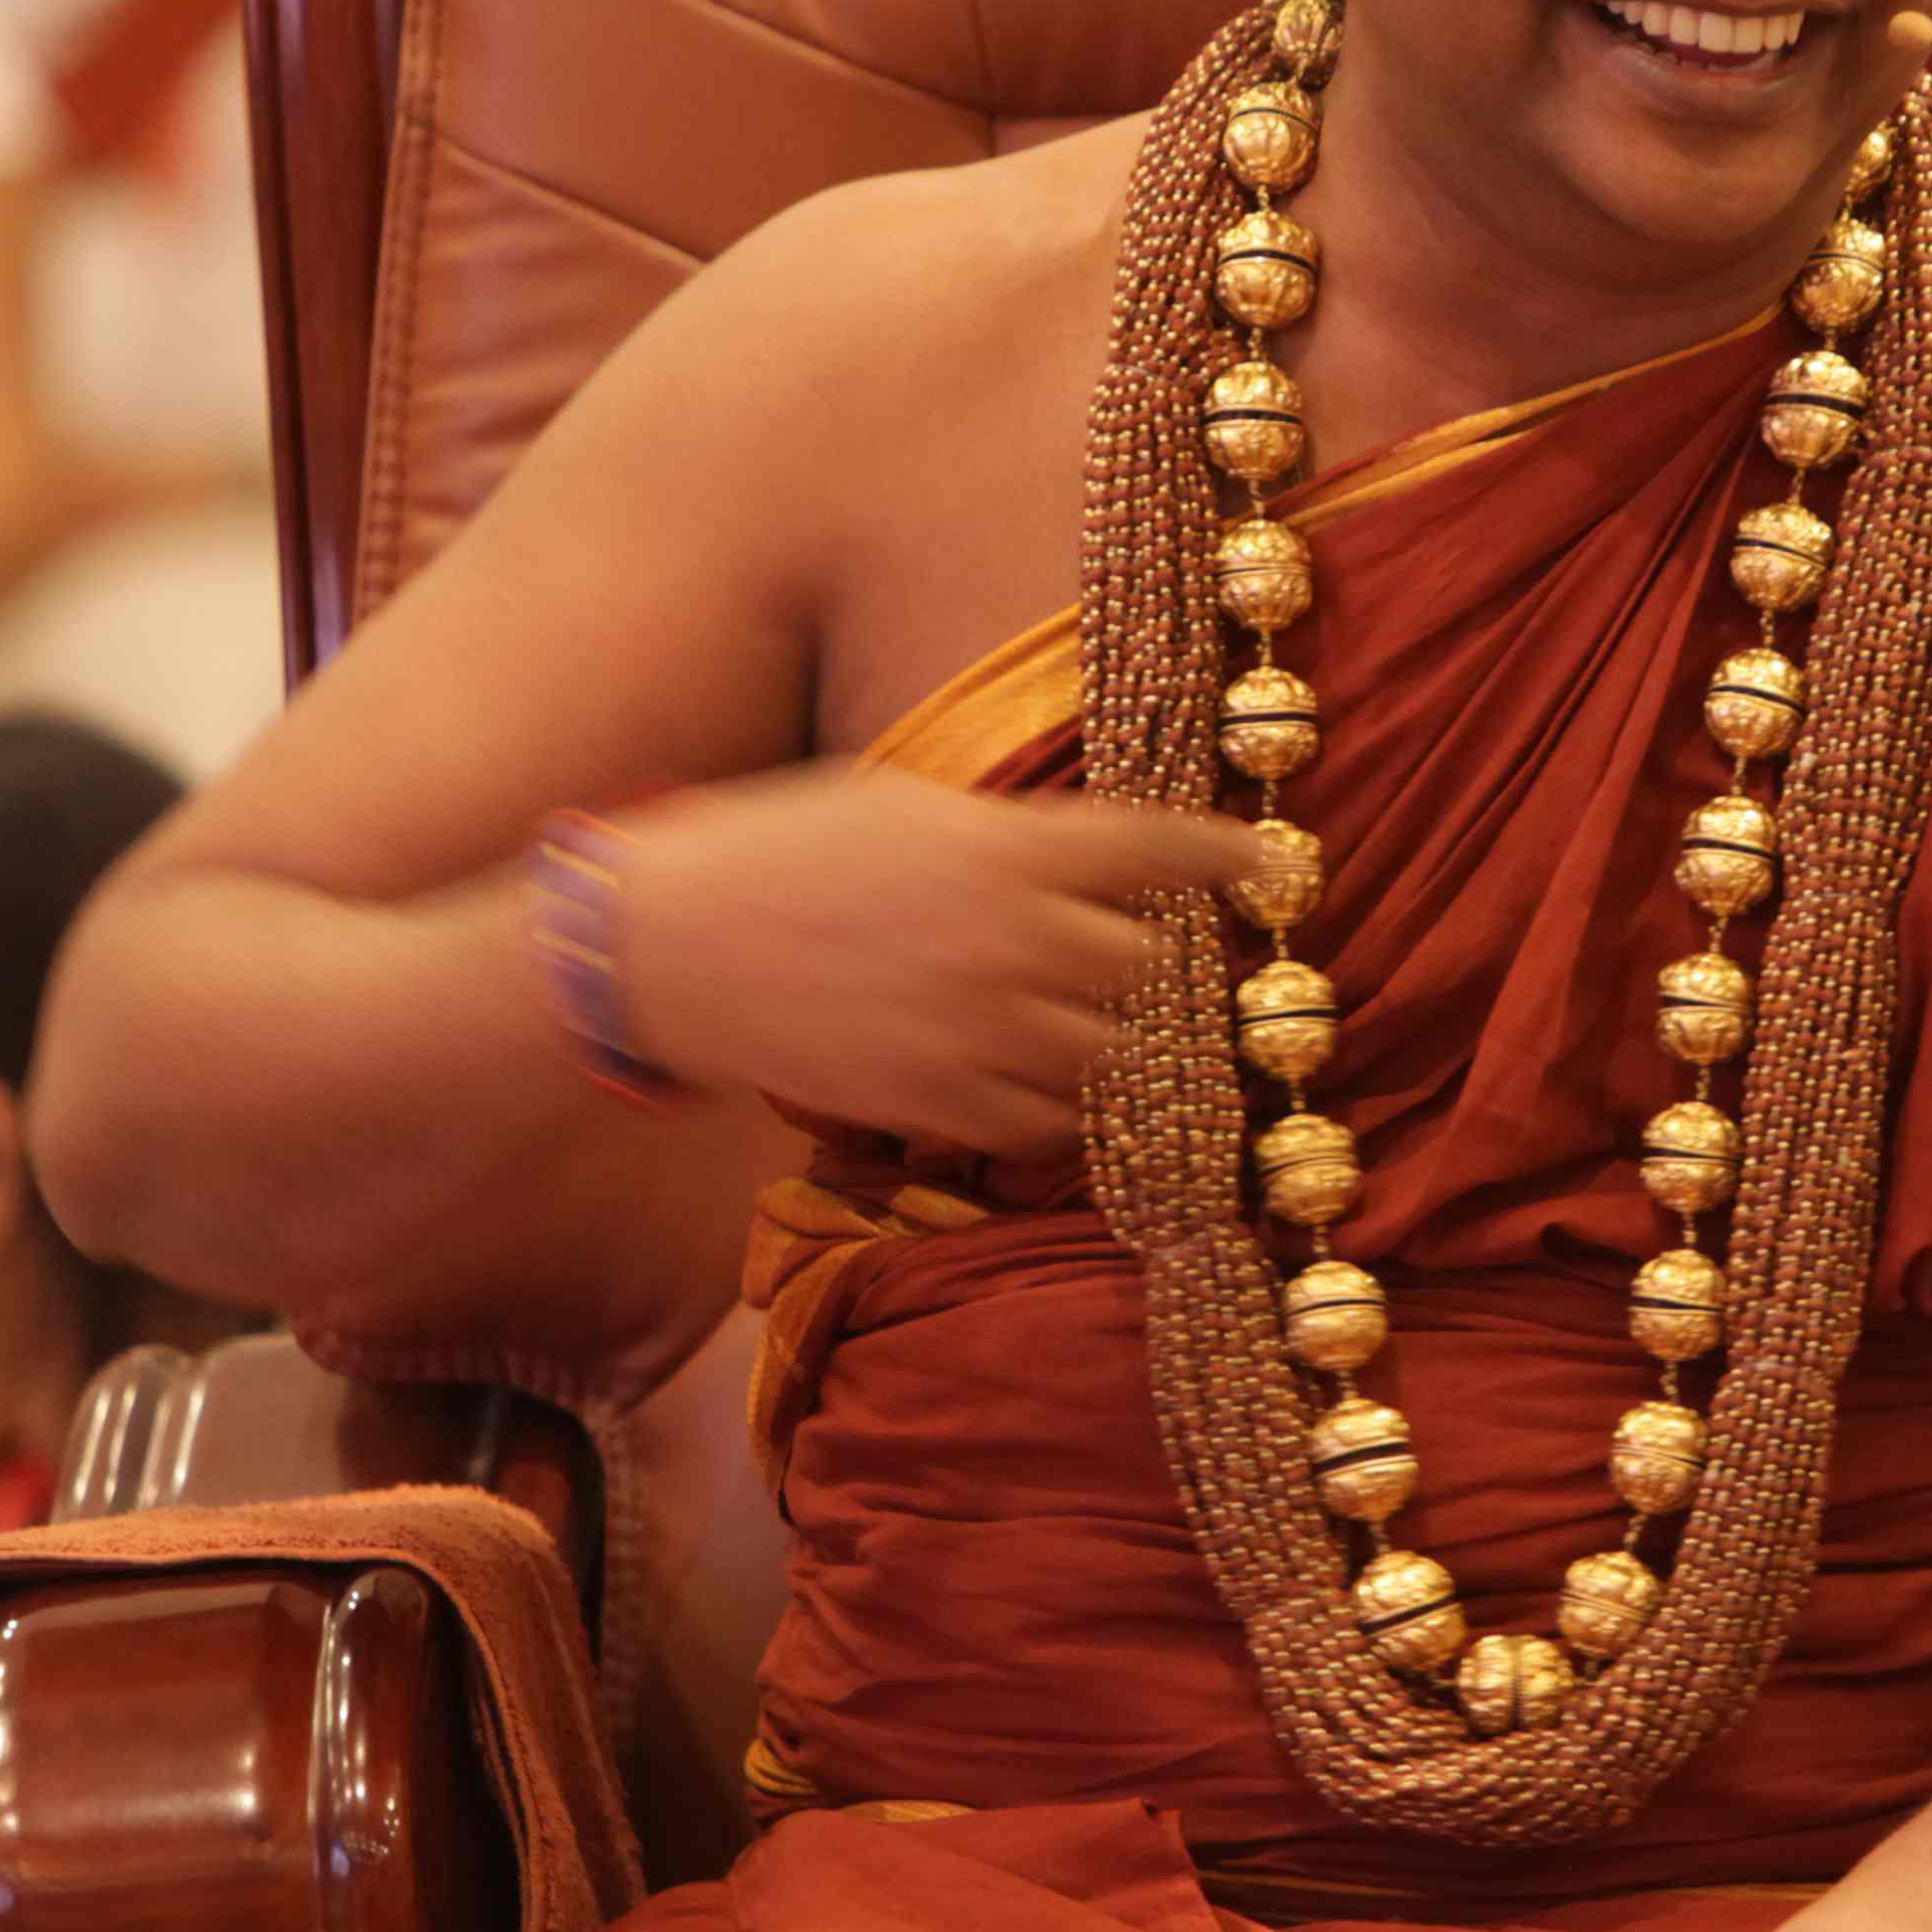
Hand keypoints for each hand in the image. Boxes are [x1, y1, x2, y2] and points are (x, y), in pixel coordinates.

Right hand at [598, 767, 1275, 1150]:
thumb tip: (1088, 865)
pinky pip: (1043, 1123)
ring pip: (1103, 1052)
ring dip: (1092, 1034)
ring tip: (1051, 1016)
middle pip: (1141, 965)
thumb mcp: (903, 807)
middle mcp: (1010, 938)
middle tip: (1096, 950)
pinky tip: (1020, 1077)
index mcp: (1005, 846)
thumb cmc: (778, 852)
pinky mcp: (938, 1103)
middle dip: (1126, 958)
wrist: (669, 946)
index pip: (1154, 846)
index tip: (1261, 859)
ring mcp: (977, 1029)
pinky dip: (1049, 1105)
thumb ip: (1006, 839)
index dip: (1220, 854)